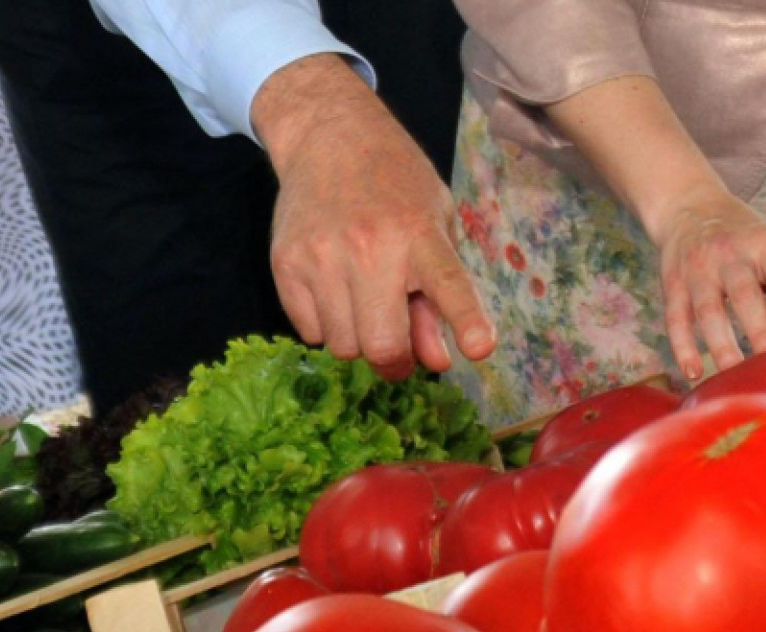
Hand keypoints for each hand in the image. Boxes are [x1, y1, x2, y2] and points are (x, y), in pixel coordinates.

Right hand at [254, 55, 494, 377]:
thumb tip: (436, 361)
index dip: (467, 320)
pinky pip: (310, 332)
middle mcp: (370, 246)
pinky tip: (334, 291)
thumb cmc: (396, 187)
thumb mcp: (435, 226)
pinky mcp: (284, 264)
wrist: (329, 136)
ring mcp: (322, 256)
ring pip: (344, 346)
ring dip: (359, 340)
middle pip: (381, 345)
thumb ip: (439, 296)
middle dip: (395, 361)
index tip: (480, 348)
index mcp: (419, 233)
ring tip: (363, 302)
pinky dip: (326, 326)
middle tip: (398, 352)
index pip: (449, 284)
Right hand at [650, 185, 765, 378]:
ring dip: (722, 346)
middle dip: (761, 333)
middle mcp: (730, 254)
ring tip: (735, 378)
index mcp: (765, 245)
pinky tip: (694, 372)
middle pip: (745, 297)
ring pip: (709, 311)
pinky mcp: (672, 283)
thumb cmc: (747, 238)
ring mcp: (698, 269)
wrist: (690, 206)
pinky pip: (676, 318)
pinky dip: (683, 346)